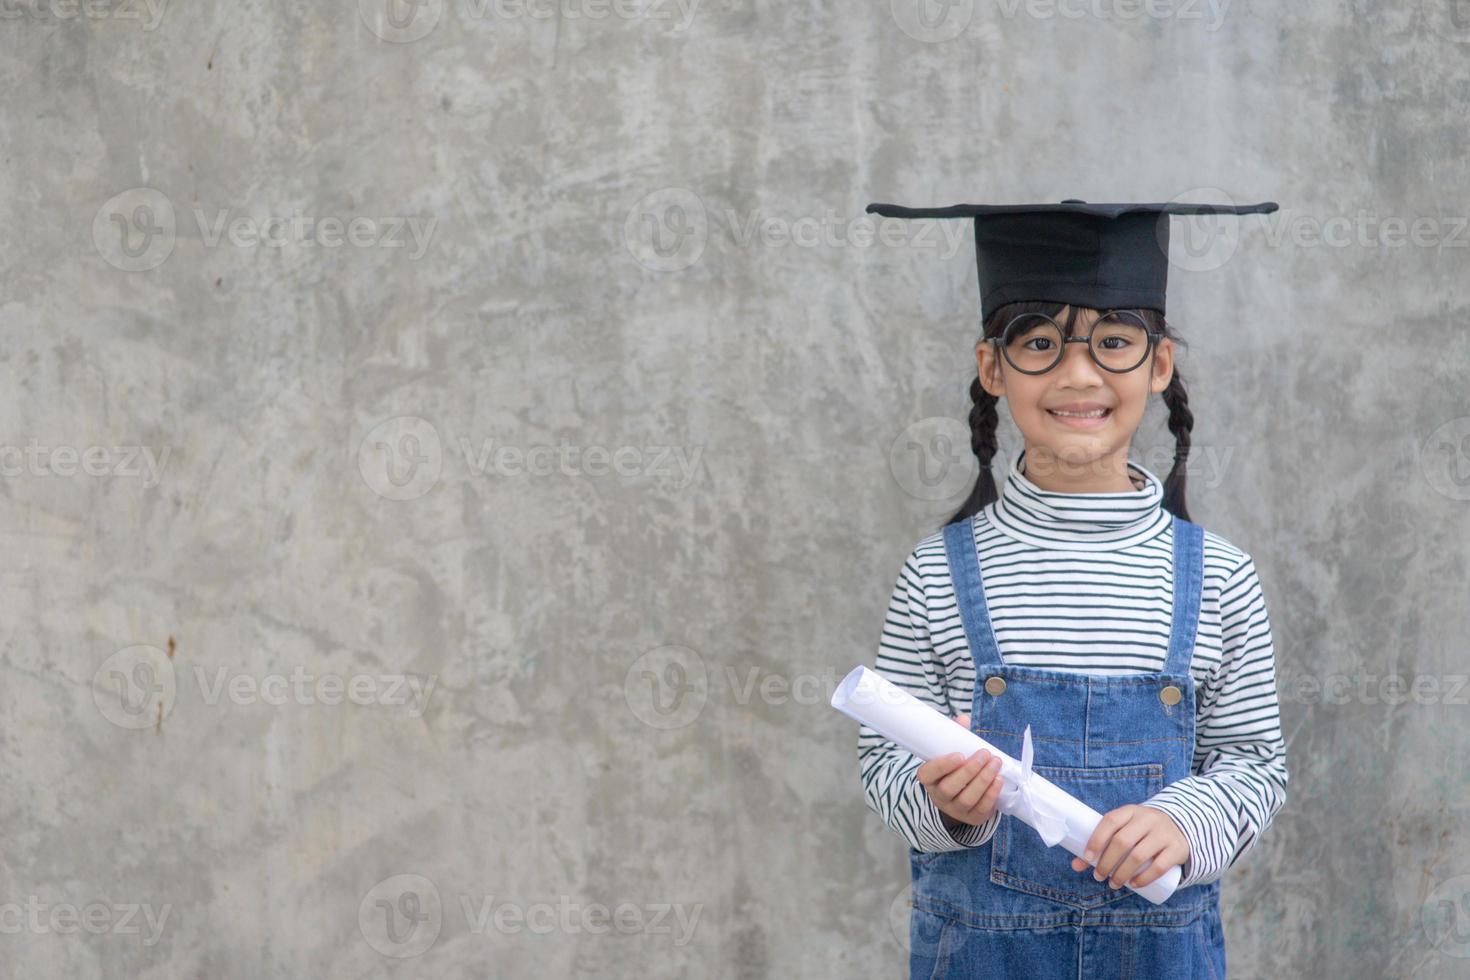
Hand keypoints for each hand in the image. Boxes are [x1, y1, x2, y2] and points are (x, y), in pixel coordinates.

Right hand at [916, 713, 1003, 829]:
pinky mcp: (972, 818)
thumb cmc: (954, 769)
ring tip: (996, 763)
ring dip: (984, 780)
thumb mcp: (951, 753)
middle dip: (970, 770)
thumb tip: (964, 719)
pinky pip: (982, 808)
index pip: (928, 774)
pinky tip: (999, 779)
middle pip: (949, 788)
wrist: (959, 798)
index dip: (942, 765)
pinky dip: (992, 793)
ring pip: (967, 798)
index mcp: (929, 779)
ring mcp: (955, 810)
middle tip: (984, 754)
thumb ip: (955, 736)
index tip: (960, 754)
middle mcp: (939, 797)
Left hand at [1071, 804, 1189, 889]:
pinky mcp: (1177, 848)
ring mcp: (1164, 833)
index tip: (1087, 857)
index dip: (1097, 839)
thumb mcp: (1125, 830)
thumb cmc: (1141, 831)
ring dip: (1122, 873)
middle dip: (1107, 862)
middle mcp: (1148, 819)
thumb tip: (1075, 866)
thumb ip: (1102, 845)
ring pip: (1139, 855)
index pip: (1110, 821)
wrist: (1179, 827)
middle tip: (1098, 876)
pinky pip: (1159, 866)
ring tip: (1113, 884)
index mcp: (1130, 811)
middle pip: (1122, 841)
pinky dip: (1144, 878)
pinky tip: (1133, 885)